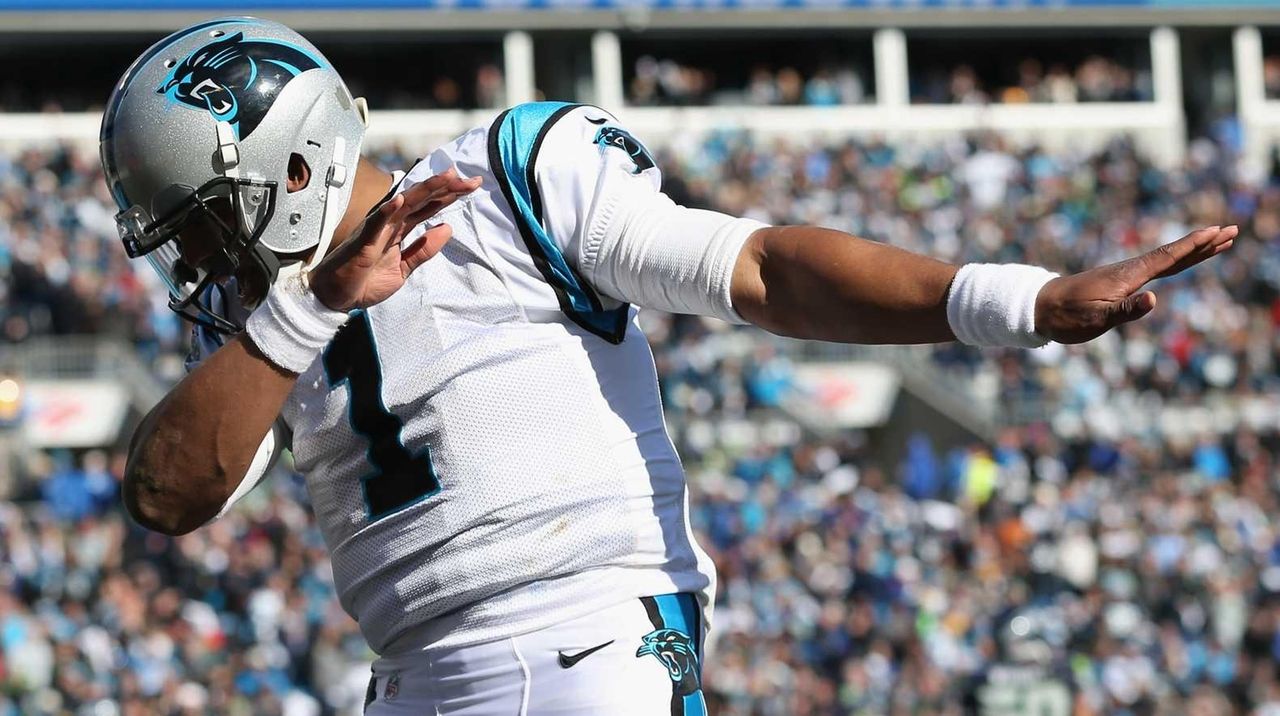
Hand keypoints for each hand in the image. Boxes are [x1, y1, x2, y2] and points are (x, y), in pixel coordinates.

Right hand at [309, 168, 481, 311]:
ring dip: (424, 190)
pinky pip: (375, 223)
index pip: (429, 206)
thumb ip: (423, 250)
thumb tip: (446, 229)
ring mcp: (377, 229)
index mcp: (401, 229)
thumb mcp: (404, 269)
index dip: (449, 195)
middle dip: (446, 188)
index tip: (472, 185)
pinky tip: (399, 199)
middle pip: (422, 199)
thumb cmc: (366, 280)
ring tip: (445, 178)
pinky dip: (387, 211)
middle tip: (471, 180)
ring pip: (403, 203)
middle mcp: (390, 223)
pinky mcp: (363, 241)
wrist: (337, 296)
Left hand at [1034, 225, 1236, 343]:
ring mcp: (1125, 275)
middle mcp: (1129, 271)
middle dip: (1203, 244)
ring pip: (1167, 260)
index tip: (1217, 231)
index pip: (1167, 258)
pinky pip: (1155, 268)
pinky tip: (1180, 261)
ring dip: (1193, 251)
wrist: (1038, 307)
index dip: (1193, 246)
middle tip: (1232, 231)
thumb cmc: (1066, 316)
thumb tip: (1153, 299)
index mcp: (1127, 277)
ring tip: (1216, 242)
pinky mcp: (1119, 282)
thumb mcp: (1096, 319)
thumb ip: (1125, 310)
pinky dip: (1174, 261)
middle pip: (1173, 255)